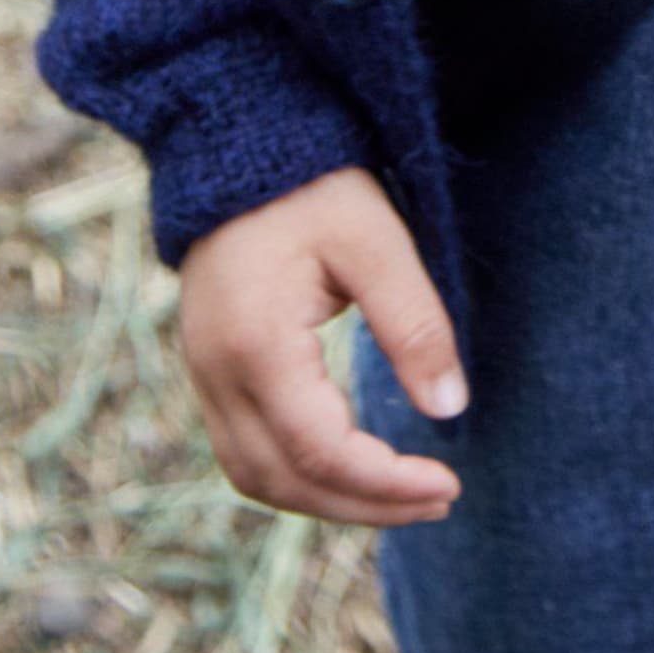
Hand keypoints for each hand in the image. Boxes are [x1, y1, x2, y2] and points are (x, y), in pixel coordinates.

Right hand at [177, 166, 467, 525]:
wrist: (234, 146)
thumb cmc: (312, 187)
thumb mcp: (376, 242)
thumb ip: (413, 325)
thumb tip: (449, 409)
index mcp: (258, 344)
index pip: (320, 451)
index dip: (386, 483)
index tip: (449, 483)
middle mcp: (218, 372)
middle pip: (284, 480)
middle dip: (363, 506)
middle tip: (438, 500)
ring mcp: (204, 374)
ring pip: (257, 477)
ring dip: (328, 500)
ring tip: (400, 496)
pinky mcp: (209, 369)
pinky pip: (244, 451)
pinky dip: (297, 474)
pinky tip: (349, 468)